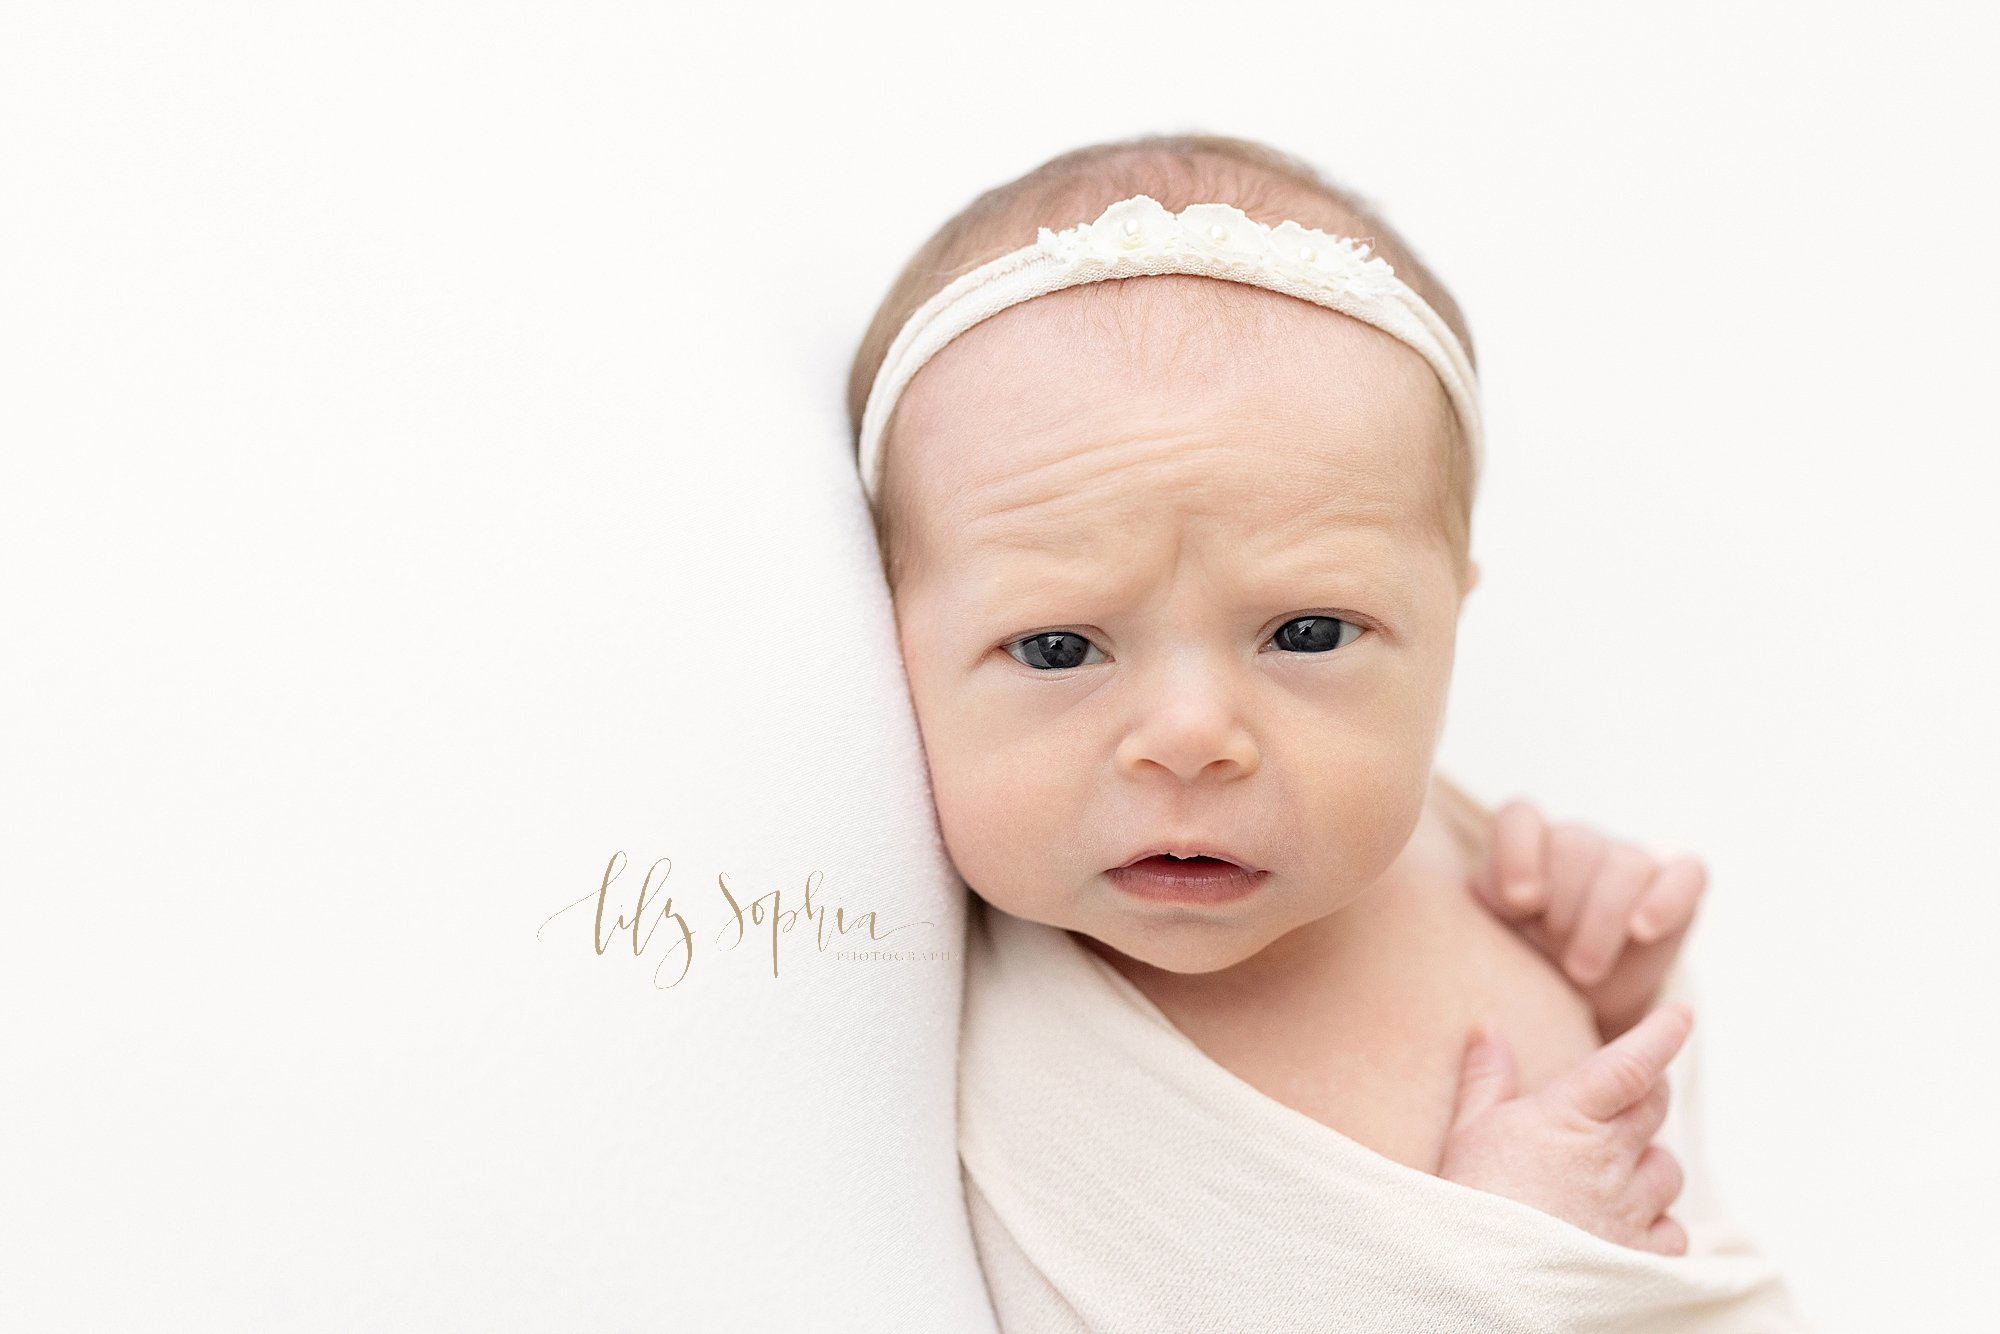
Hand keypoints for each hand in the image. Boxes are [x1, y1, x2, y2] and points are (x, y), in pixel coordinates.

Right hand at [1438, 1001, 1694, 1255]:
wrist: (1476, 1281)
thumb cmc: (1467, 1201)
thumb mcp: (1466, 1130)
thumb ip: (1486, 1077)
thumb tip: (1489, 1028)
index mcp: (1570, 1117)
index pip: (1631, 1063)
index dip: (1660, 1034)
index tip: (1682, 1015)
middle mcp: (1610, 1158)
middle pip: (1655, 1109)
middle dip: (1647, 1095)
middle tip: (1627, 1098)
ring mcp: (1629, 1210)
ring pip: (1667, 1170)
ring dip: (1648, 1164)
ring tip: (1613, 1173)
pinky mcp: (1640, 1257)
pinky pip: (1672, 1232)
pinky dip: (1657, 1224)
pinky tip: (1628, 1226)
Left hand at [1469, 799, 1707, 1041]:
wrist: (1580, 1002)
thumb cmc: (1520, 967)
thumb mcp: (1483, 942)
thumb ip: (1456, 918)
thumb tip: (1413, 892)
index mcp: (1525, 847)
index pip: (1521, 816)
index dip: (1519, 854)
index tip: (1518, 904)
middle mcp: (1576, 842)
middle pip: (1575, 846)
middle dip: (1567, 908)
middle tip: (1559, 959)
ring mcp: (1629, 858)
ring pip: (1624, 863)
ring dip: (1604, 918)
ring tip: (1584, 970)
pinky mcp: (1677, 881)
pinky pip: (1684, 872)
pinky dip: (1665, 898)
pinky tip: (1642, 930)